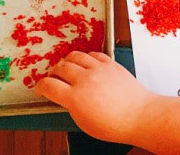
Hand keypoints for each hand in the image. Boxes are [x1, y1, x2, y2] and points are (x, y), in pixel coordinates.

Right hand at [35, 51, 154, 144]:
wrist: (139, 115)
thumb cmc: (114, 125)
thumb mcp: (84, 122)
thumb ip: (71, 106)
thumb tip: (65, 97)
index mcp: (74, 97)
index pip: (48, 85)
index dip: (40, 86)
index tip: (41, 88)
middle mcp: (85, 80)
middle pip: (60, 67)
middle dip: (54, 73)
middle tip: (55, 78)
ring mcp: (99, 69)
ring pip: (75, 56)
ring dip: (67, 61)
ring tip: (68, 68)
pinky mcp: (111, 63)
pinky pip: (93, 54)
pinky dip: (86, 57)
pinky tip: (86, 63)